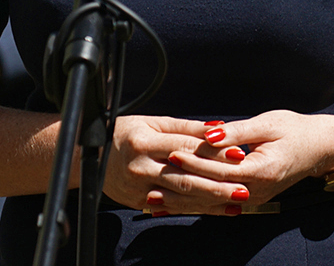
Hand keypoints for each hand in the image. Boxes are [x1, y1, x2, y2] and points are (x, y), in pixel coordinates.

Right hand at [104, 116, 247, 214]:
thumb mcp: (154, 122)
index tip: (239, 156)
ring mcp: (138, 188)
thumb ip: (186, 128)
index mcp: (144, 142)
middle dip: (218, 185)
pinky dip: (196, 209)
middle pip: (185, 177)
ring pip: (181, 196)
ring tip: (236, 201)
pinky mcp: (138, 203)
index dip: (214, 153)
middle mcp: (140, 167)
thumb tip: (219, 128)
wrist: (90, 156)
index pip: (186, 148)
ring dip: (211, 201)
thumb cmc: (126, 133)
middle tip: (243, 188)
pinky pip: (172, 207)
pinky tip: (215, 210)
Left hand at [166, 110, 333, 207]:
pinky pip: (218, 204)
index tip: (171, 152)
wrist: (320, 148)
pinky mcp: (249, 198)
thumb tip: (210, 135)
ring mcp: (253, 198)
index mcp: (261, 170)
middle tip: (151, 181)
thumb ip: (237, 132)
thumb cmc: (296, 130)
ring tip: (153, 200)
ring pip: (211, 202)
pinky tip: (175, 206)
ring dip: (182, 202)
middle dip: (180, 186)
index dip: (194, 161)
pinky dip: (194, 205)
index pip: (219, 168)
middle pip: (211, 191)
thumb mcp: (268, 124)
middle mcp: (256, 190)